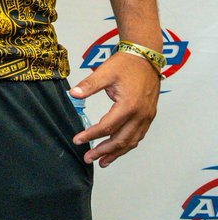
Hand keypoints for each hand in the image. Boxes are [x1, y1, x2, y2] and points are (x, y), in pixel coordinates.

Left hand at [69, 51, 159, 166]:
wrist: (146, 58)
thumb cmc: (126, 64)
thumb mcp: (105, 72)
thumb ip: (89, 85)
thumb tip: (72, 94)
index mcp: (129, 106)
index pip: (107, 127)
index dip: (91, 135)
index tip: (77, 140)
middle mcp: (140, 115)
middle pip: (120, 140)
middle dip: (103, 151)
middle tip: (88, 158)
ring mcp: (146, 117)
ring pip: (131, 141)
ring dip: (116, 153)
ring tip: (102, 162)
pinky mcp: (148, 116)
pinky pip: (138, 136)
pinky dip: (127, 145)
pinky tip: (118, 149)